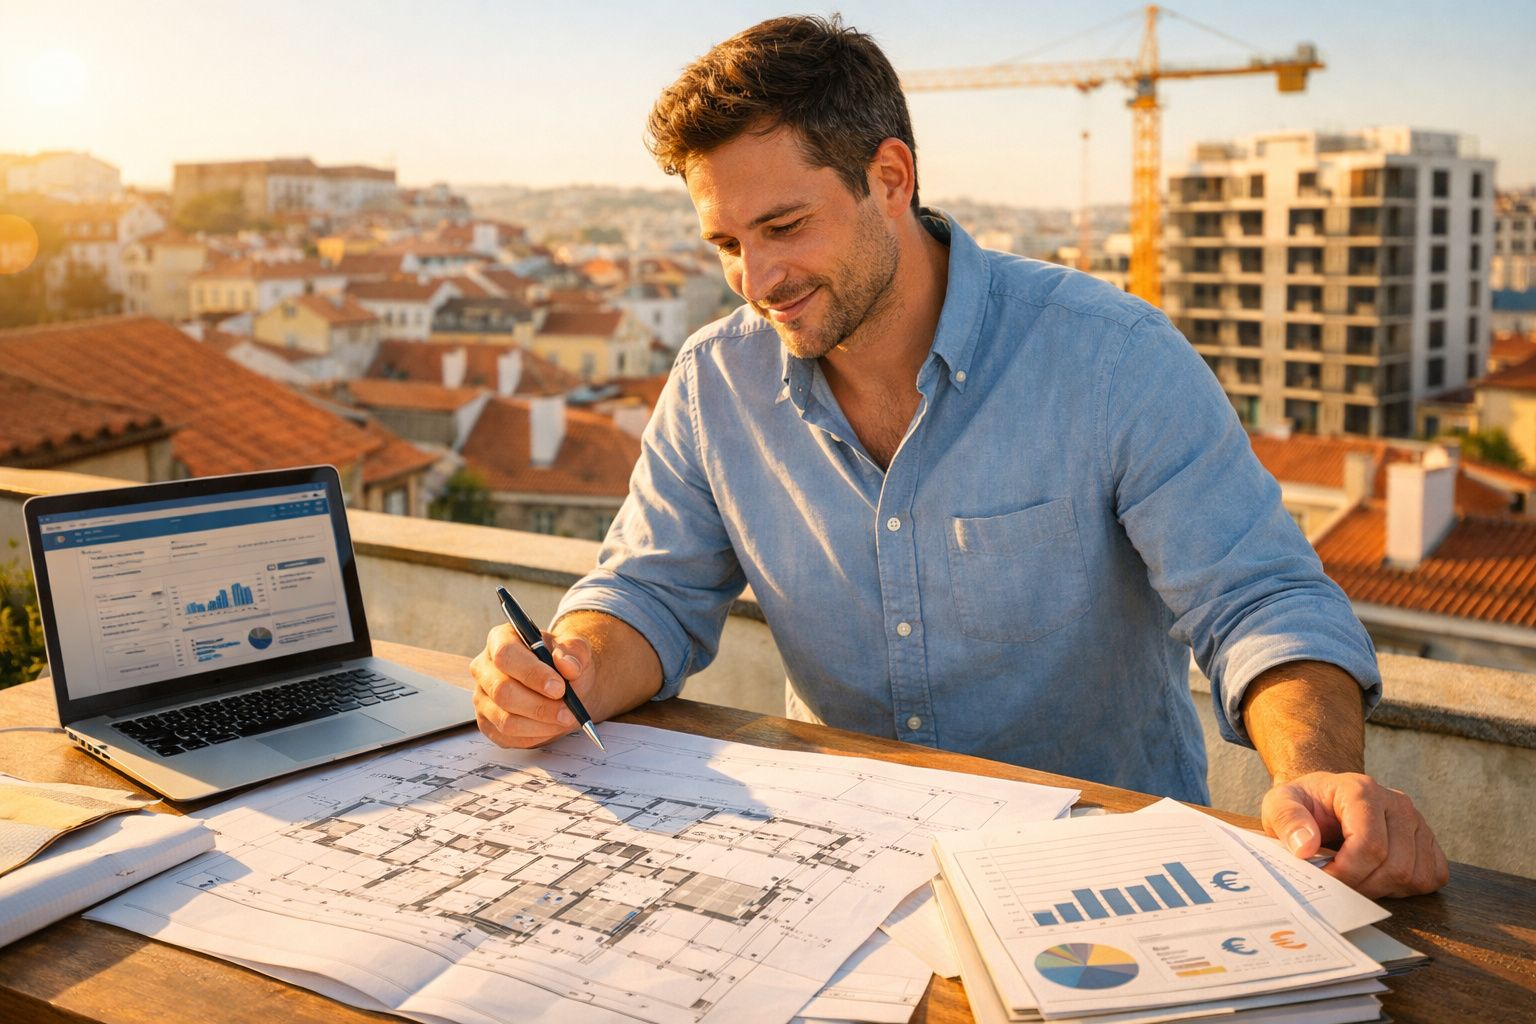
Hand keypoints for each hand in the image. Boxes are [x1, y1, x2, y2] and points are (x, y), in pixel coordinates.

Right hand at [470, 623, 594, 748]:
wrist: (561, 685)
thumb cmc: (562, 664)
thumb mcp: (575, 650)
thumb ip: (574, 652)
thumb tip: (567, 665)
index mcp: (501, 639)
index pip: (505, 655)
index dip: (532, 674)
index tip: (559, 688)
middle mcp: (484, 667)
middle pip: (502, 691)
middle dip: (540, 706)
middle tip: (568, 712)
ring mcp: (482, 696)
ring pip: (505, 719)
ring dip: (540, 725)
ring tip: (564, 719)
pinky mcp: (486, 722)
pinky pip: (507, 736)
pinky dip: (534, 737)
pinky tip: (551, 727)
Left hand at [1261, 771, 1448, 898]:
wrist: (1324, 798)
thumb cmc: (1305, 803)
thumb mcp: (1279, 803)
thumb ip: (1287, 820)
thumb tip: (1304, 847)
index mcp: (1361, 790)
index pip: (1369, 845)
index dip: (1347, 872)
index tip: (1325, 879)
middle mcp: (1397, 803)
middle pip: (1395, 865)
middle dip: (1362, 886)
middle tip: (1338, 885)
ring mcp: (1417, 822)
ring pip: (1415, 875)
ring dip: (1383, 889)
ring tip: (1356, 879)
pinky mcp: (1428, 840)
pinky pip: (1432, 877)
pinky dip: (1407, 888)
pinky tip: (1379, 878)